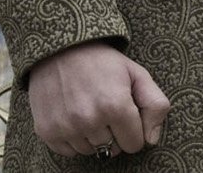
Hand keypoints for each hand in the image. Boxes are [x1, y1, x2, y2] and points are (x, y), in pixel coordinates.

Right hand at [26, 41, 169, 157]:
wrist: (60, 50)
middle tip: (106, 108)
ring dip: (94, 137)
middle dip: (115, 133)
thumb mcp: (137, 74)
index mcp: (116, 106)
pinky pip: (69, 152)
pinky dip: (74, 139)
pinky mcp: (47, 131)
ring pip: (91, 152)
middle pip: (113, 150)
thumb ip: (155, 105)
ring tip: (90, 110)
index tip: (126, 113)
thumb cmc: (103, 63)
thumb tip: (151, 140)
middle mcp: (89, 120)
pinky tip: (74, 116)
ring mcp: (66, 127)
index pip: (135, 144)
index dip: (134, 130)